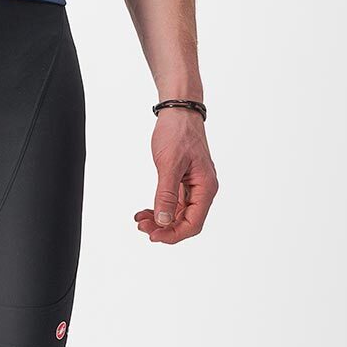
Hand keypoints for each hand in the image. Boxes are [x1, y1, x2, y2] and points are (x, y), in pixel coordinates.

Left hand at [135, 107, 217, 243]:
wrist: (178, 110)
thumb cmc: (178, 132)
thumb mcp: (169, 164)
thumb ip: (167, 194)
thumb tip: (164, 220)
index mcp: (206, 187)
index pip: (193, 223)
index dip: (174, 234)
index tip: (154, 236)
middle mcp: (203, 190)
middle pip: (186, 221)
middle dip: (164, 227)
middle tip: (141, 226)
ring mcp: (193, 185)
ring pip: (178, 213)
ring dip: (160, 219)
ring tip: (140, 219)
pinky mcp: (183, 180)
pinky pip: (174, 201)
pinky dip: (160, 207)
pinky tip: (146, 210)